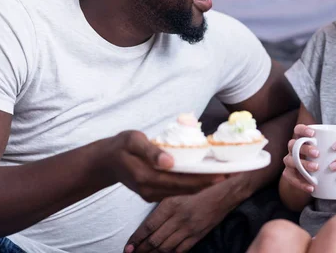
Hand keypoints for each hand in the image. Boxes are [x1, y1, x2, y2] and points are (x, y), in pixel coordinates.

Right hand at [97, 131, 224, 201]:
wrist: (105, 161)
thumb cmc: (121, 145)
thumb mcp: (133, 140)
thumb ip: (151, 150)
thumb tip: (169, 161)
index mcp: (145, 176)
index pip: (180, 180)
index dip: (202, 179)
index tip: (221, 174)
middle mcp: (149, 189)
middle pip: (184, 189)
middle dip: (207, 183)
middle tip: (230, 175)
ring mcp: (150, 194)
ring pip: (181, 192)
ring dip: (201, 185)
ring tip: (222, 176)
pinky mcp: (152, 194)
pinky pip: (175, 191)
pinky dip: (191, 186)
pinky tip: (204, 178)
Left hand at [125, 184, 234, 252]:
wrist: (224, 194)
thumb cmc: (199, 190)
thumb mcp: (177, 193)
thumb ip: (163, 208)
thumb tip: (148, 226)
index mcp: (171, 204)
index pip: (149, 226)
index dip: (137, 239)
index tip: (128, 246)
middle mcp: (179, 217)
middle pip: (155, 240)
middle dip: (142, 250)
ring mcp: (189, 228)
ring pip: (166, 247)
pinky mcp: (198, 236)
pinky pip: (180, 250)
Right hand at [281, 124, 319, 193]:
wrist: (311, 178)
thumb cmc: (323, 160)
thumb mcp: (328, 152)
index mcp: (301, 140)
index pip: (298, 130)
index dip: (303, 130)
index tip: (313, 133)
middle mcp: (293, 149)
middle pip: (294, 145)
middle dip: (305, 148)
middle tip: (317, 153)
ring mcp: (289, 161)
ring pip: (291, 160)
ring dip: (304, 164)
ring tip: (316, 168)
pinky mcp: (288, 174)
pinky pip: (291, 178)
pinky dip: (301, 183)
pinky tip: (311, 186)